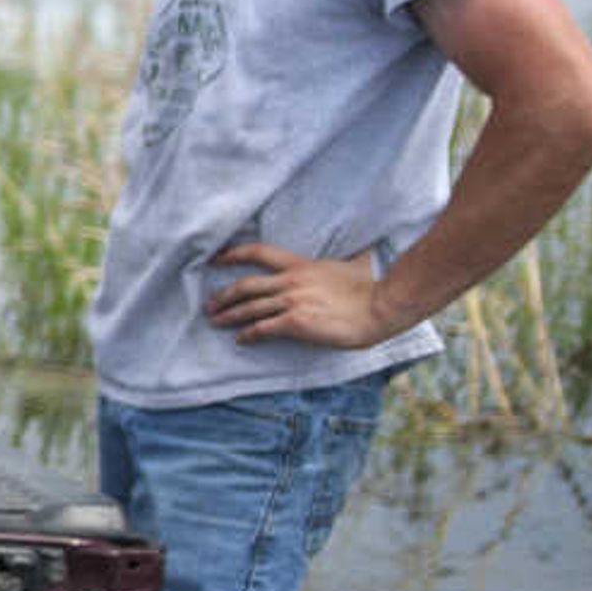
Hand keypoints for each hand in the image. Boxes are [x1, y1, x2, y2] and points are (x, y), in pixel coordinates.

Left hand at [202, 242, 398, 348]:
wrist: (382, 307)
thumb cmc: (371, 289)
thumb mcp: (352, 264)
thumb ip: (343, 259)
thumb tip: (360, 251)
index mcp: (301, 265)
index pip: (258, 252)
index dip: (232, 254)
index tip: (215, 259)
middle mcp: (291, 281)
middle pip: (245, 286)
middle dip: (223, 296)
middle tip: (209, 304)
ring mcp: (292, 301)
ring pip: (249, 308)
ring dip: (228, 316)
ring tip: (215, 322)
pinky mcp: (296, 322)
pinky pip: (263, 328)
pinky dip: (248, 334)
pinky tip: (241, 339)